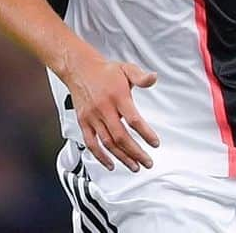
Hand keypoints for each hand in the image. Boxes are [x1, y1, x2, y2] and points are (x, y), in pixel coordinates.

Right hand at [63, 53, 160, 171]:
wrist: (80, 69)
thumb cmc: (106, 71)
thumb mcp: (127, 69)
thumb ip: (141, 77)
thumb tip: (154, 78)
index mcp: (118, 96)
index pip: (133, 120)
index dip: (145, 134)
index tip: (155, 143)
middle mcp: (104, 108)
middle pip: (121, 136)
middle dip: (135, 152)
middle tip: (147, 162)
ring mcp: (92, 117)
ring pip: (107, 143)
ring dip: (121, 157)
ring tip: (134, 167)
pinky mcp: (83, 122)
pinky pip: (91, 143)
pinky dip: (100, 156)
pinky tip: (111, 164)